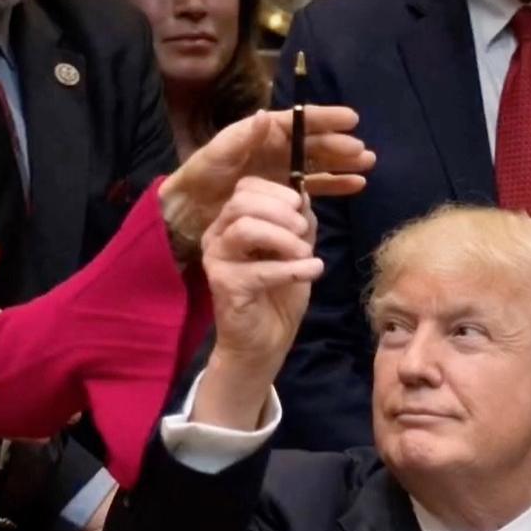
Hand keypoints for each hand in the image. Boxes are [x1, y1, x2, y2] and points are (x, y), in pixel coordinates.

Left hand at [158, 106, 372, 253]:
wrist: (192, 207)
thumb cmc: (203, 174)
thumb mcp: (220, 152)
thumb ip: (244, 136)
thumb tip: (267, 115)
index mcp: (266, 133)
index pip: (301, 121)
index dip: (326, 119)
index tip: (351, 119)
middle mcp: (279, 149)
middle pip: (316, 143)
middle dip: (340, 145)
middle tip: (362, 151)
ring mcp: (284, 172)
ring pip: (321, 164)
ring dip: (343, 164)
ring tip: (366, 166)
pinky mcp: (285, 195)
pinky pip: (315, 188)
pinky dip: (335, 186)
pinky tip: (355, 186)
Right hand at [193, 177, 322, 428]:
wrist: (265, 342)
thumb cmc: (278, 295)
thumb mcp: (296, 251)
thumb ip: (299, 224)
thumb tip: (304, 197)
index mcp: (231, 223)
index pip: (245, 187)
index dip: (277, 191)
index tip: (301, 207)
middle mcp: (217, 237)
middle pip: (242, 201)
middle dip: (280, 211)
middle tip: (304, 232)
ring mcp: (216, 261)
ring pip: (244, 228)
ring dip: (283, 237)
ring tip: (306, 253)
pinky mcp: (224, 286)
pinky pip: (259, 269)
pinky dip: (292, 268)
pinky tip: (313, 270)